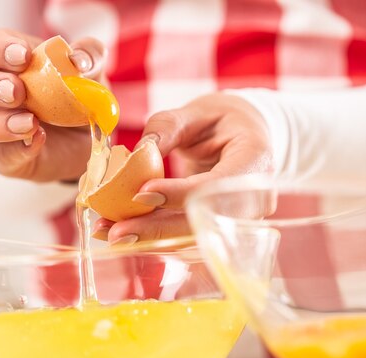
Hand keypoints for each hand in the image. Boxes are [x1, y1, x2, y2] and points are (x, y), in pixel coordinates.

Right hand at [0, 29, 106, 181]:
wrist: (87, 139)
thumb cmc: (76, 96)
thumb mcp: (89, 72)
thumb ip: (89, 56)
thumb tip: (79, 60)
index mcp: (2, 61)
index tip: (23, 56)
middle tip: (18, 92)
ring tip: (30, 122)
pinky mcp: (3, 156)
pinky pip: (0, 155)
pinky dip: (18, 149)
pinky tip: (39, 140)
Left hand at [92, 93, 273, 242]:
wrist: (245, 137)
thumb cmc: (223, 120)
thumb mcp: (196, 111)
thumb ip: (167, 127)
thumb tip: (136, 154)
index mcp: (256, 159)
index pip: (219, 186)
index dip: (180, 194)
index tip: (141, 194)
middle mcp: (255, 198)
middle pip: (205, 221)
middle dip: (158, 228)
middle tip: (117, 230)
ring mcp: (240, 220)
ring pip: (193, 237)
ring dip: (150, 237)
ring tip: (109, 231)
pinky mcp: (221, 229)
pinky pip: (187, 238)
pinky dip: (154, 236)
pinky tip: (123, 231)